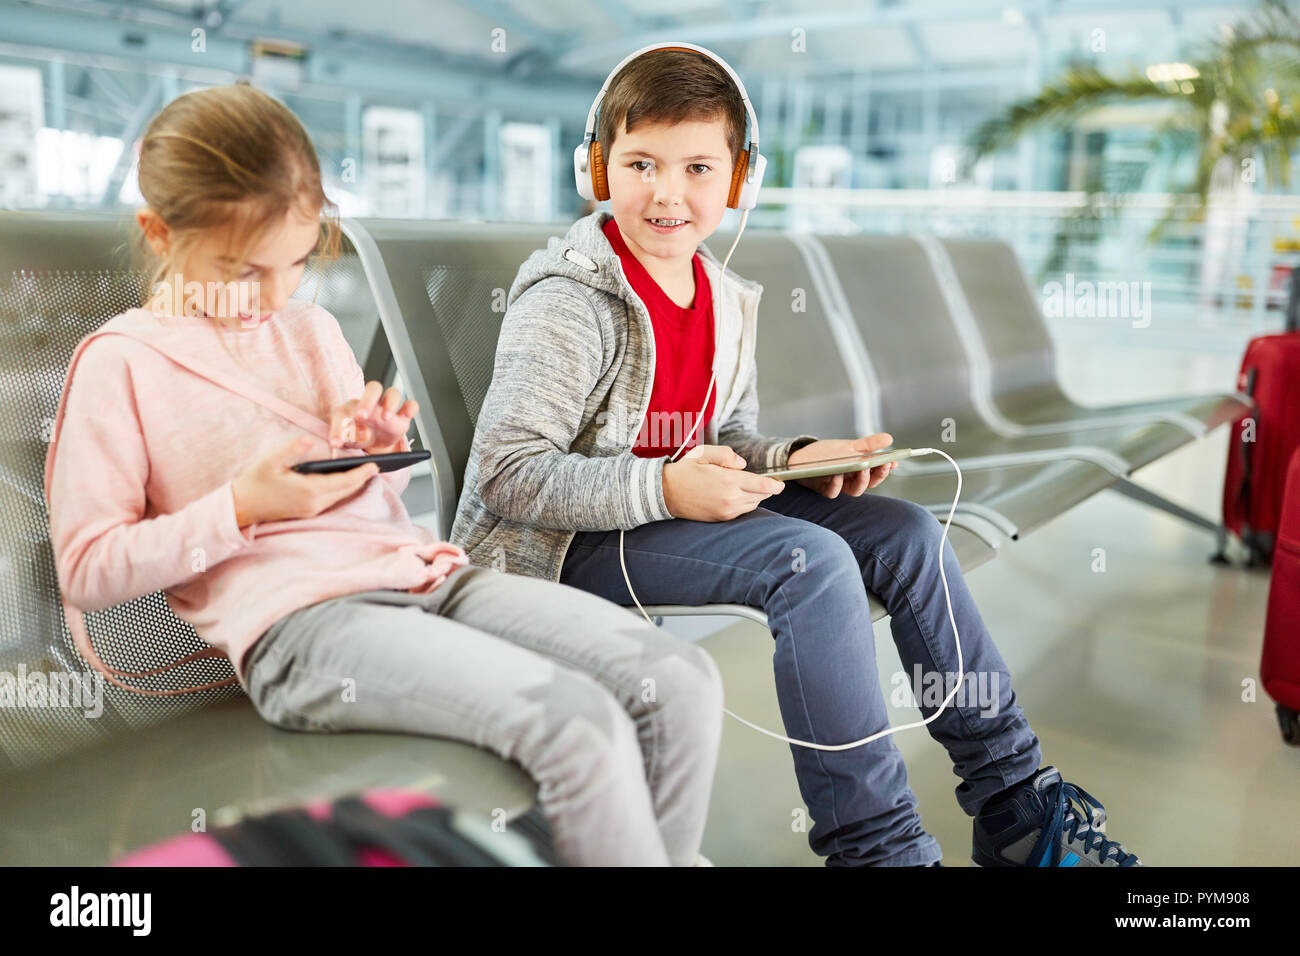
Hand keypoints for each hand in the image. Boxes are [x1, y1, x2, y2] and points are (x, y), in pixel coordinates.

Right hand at [231, 436, 379, 526]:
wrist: (241, 506)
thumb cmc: (255, 480)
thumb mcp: (271, 460)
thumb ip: (292, 449)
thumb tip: (309, 439)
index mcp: (309, 490)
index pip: (344, 481)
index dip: (361, 473)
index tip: (375, 465)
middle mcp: (314, 503)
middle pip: (346, 490)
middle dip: (362, 479)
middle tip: (375, 466)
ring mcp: (311, 510)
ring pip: (340, 497)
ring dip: (353, 485)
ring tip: (364, 472)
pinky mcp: (307, 512)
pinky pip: (331, 500)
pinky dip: (341, 490)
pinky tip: (344, 481)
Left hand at [329, 381, 417, 455]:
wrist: (371, 444)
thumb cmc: (355, 435)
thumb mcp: (344, 437)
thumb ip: (340, 437)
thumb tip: (336, 442)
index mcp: (355, 405)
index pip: (350, 404)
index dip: (344, 418)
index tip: (347, 429)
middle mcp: (373, 403)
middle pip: (374, 388)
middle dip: (368, 400)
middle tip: (362, 416)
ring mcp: (389, 408)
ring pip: (393, 393)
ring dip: (390, 404)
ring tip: (385, 419)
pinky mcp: (403, 417)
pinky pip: (411, 405)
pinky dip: (411, 407)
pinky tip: (407, 414)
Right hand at [661, 444, 785, 521]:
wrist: (665, 493)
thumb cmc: (685, 470)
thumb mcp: (704, 452)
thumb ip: (727, 455)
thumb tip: (743, 464)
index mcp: (728, 481)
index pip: (762, 485)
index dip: (775, 485)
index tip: (781, 484)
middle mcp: (730, 499)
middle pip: (760, 496)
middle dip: (764, 489)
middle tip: (761, 481)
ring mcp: (726, 511)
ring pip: (752, 504)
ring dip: (754, 496)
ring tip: (743, 486)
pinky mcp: (721, 518)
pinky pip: (742, 511)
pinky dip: (744, 503)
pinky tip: (735, 495)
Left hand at [786, 433, 896, 498]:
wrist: (801, 457)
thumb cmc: (826, 453)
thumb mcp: (849, 446)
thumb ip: (868, 444)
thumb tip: (889, 438)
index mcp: (859, 470)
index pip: (877, 472)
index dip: (886, 469)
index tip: (894, 461)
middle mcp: (850, 480)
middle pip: (869, 483)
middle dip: (877, 475)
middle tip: (882, 465)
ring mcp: (838, 485)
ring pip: (855, 490)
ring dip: (861, 481)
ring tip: (862, 468)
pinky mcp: (823, 489)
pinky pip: (833, 491)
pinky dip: (837, 483)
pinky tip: (838, 473)